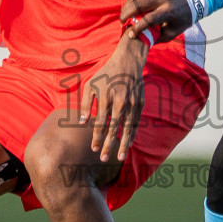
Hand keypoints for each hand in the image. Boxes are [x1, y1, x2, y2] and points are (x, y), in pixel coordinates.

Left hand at [83, 34, 147, 161]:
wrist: (128, 62)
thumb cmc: (106, 74)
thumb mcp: (91, 85)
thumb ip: (85, 104)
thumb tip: (82, 123)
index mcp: (106, 98)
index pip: (100, 124)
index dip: (97, 138)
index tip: (93, 149)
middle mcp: (120, 102)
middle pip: (114, 129)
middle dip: (108, 146)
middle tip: (104, 159)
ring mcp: (132, 104)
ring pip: (127, 129)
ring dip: (123, 144)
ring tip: (120, 158)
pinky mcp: (141, 103)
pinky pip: (136, 122)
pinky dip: (132, 134)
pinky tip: (129, 144)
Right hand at [121, 0, 193, 41]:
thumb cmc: (181, 19)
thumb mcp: (172, 32)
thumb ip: (157, 37)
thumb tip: (140, 40)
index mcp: (169, 11)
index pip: (148, 19)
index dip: (137, 28)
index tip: (131, 34)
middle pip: (139, 5)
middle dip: (126, 14)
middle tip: (121, 21)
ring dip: (128, 4)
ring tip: (125, 12)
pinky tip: (130, 2)